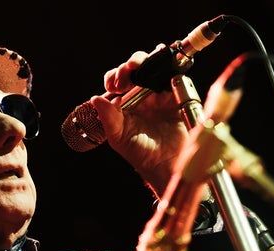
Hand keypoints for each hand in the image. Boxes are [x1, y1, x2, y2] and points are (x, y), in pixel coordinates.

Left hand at [91, 45, 189, 194]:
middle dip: (130, 65)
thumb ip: (108, 118)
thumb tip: (95, 99)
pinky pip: (173, 77)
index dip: (114, 76)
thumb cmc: (141, 154)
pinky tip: (161, 68)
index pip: (118, 81)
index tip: (113, 84)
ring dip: (145, 62)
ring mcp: (160, 94)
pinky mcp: (177, 96)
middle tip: (126, 72)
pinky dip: (168, 67)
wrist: (166, 165)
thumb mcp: (119, 137)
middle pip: (136, 69)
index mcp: (126, 103)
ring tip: (137, 67)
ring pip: (153, 68)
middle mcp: (142, 96)